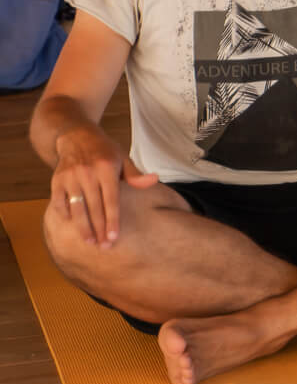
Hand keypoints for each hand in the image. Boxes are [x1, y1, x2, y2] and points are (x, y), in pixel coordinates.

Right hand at [50, 127, 158, 246]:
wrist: (76, 136)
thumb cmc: (105, 151)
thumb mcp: (123, 158)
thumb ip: (135, 174)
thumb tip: (154, 181)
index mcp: (106, 168)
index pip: (111, 200)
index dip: (112, 220)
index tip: (114, 237)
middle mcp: (87, 173)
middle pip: (94, 207)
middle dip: (99, 229)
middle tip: (104, 247)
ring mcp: (70, 177)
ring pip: (76, 207)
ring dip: (82, 227)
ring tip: (90, 242)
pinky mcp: (56, 180)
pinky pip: (58, 202)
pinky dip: (65, 215)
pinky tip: (72, 227)